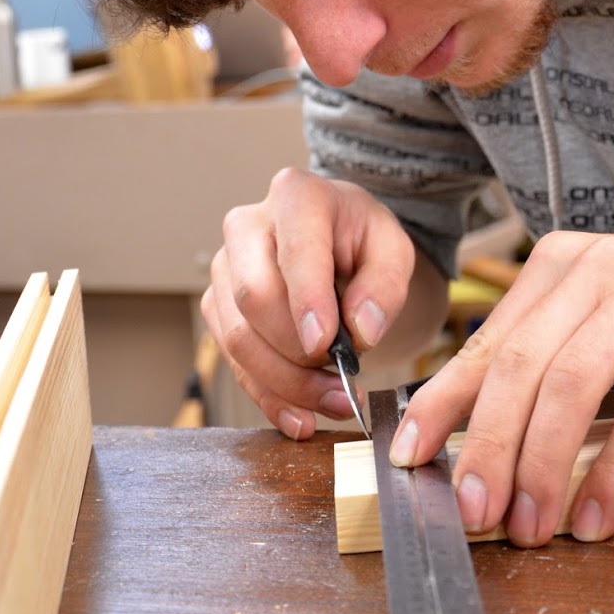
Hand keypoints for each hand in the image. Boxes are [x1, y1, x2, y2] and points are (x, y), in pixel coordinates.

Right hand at [202, 167, 415, 437]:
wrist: (334, 241)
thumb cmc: (362, 240)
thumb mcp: (394, 249)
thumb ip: (386, 284)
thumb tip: (361, 330)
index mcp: (297, 195)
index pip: (295, 250)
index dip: (307, 300)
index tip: (325, 345)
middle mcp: (248, 226)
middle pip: (254, 296)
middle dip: (297, 351)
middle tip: (343, 380)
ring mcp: (225, 268)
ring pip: (238, 337)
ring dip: (286, 382)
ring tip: (334, 403)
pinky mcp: (219, 308)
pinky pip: (234, 362)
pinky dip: (269, 397)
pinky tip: (301, 417)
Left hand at [389, 227, 613, 545]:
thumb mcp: (606, 322)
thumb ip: (548, 360)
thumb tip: (478, 435)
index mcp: (560, 264)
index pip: (487, 342)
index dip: (442, 404)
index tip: (408, 456)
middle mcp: (597, 267)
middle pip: (519, 366)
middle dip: (486, 447)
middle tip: (471, 510)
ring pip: (571, 385)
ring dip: (543, 466)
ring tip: (530, 526)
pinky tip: (597, 514)